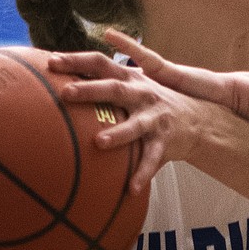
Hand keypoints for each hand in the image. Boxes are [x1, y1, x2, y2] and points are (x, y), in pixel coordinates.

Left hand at [52, 31, 240, 192]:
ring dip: (117, 133)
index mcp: (130, 78)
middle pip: (114, 89)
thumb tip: (58, 78)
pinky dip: (142, 174)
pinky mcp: (166, 140)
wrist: (198, 119)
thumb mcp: (133, 85)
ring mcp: (155, 118)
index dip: (76, 60)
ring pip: (134, 125)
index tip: (51, 62)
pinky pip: (152, 159)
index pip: (100, 63)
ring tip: (99, 142)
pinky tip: (130, 189)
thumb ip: (104, 80)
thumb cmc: (153, 102)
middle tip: (65, 93)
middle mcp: (142, 94)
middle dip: (90, 90)